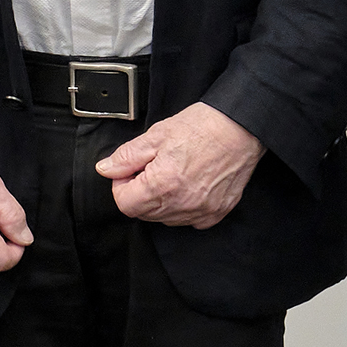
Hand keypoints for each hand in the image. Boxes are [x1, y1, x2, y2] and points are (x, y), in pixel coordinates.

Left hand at [96, 101, 263, 227]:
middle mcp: (182, 204)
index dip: (121, 185)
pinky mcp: (216, 213)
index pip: (124, 204)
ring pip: (165, 219)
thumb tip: (106, 169)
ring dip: (160, 201)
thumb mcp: (156, 135)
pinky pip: (189, 220)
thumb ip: (126, 156)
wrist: (240, 128)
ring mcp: (201, 212)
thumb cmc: (202, 127)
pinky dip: (183, 206)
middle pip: (143, 213)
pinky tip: (188, 184)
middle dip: (139, 192)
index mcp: (162, 185)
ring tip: (172, 172)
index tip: (130, 171)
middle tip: (151, 167)